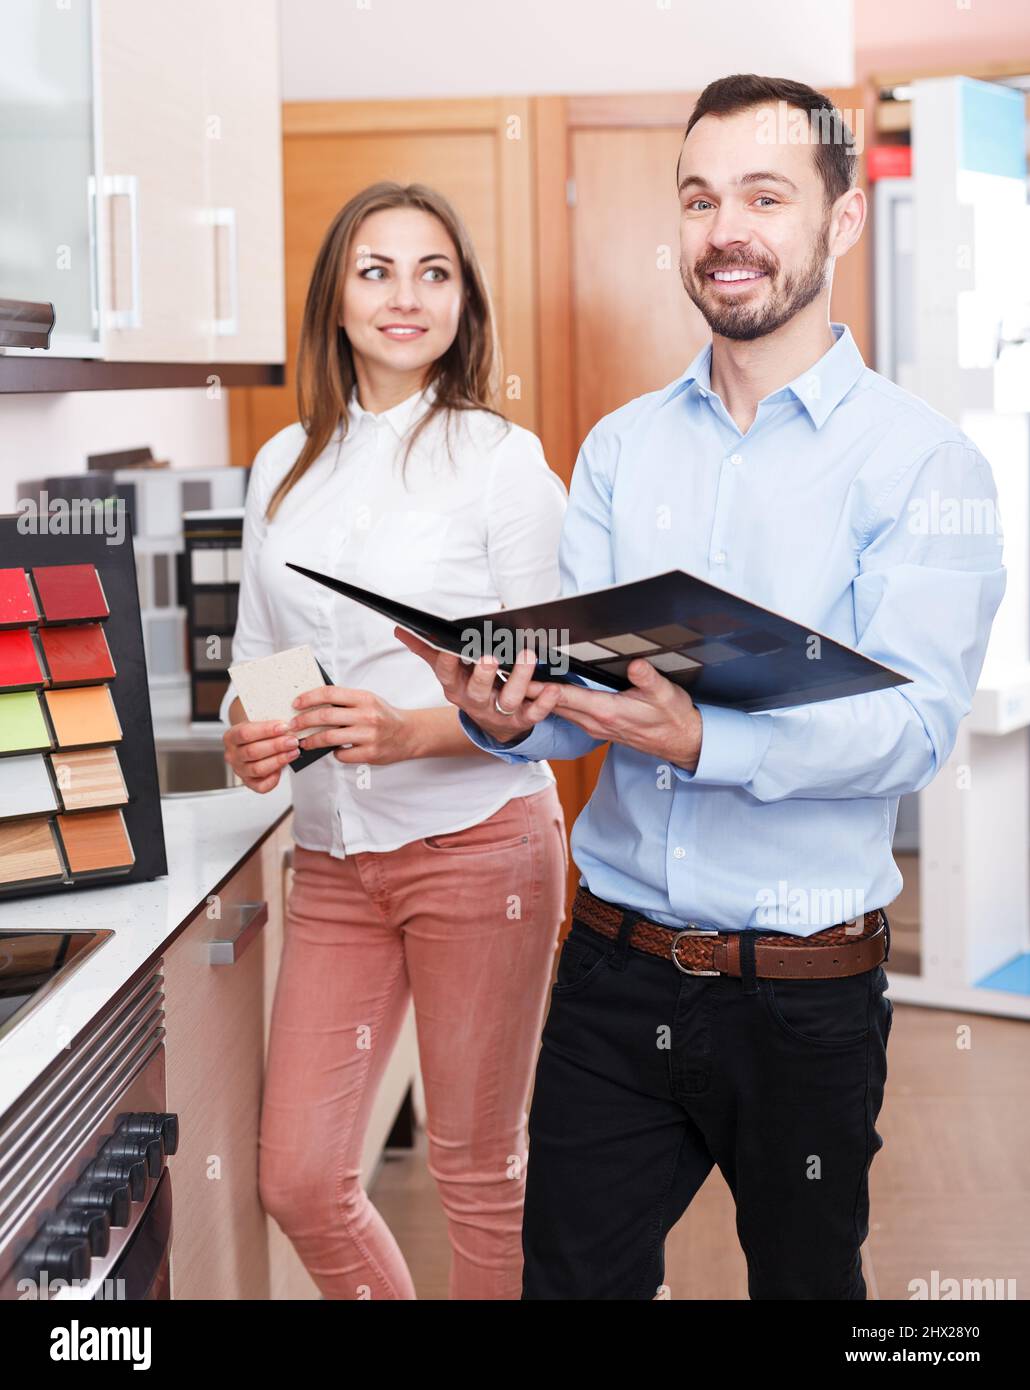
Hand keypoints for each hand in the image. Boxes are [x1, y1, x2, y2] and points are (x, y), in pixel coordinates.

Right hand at [223, 719, 300, 792]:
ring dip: (279, 760)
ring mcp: (240, 770)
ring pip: (258, 769)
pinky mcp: (249, 783)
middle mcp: (233, 755)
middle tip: (292, 741)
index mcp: (231, 737)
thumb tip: (289, 727)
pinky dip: (273, 779)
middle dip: (276, 746)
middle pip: (253, 752)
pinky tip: (281, 769)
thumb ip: (270, 726)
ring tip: (293, 752)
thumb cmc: (256, 734)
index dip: (266, 730)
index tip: (284, 727)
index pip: (246, 733)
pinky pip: (261, 786)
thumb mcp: (258, 723)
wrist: (252, 743)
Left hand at [288, 684, 416, 764]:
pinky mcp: (370, 753)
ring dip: (312, 741)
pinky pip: (342, 755)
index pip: (329, 693)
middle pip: (325, 717)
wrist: (410, 734)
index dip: (309, 698)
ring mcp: (369, 736)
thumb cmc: (384, 716)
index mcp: (364, 698)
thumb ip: (345, 701)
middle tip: (293, 725)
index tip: (296, 704)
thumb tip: (313, 704)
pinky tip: (334, 750)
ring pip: (329, 738)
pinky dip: (334, 753)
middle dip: (303, 721)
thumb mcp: (368, 700)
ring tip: (304, 742)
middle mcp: (366, 715)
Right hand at [393, 627, 562, 741]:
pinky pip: (533, 714)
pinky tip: (554, 688)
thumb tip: (401, 630)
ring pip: (508, 699)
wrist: (492, 725)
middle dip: (482, 673)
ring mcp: (498, 712)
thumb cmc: (471, 688)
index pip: (447, 673)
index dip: (448, 661)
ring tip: (528, 656)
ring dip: (520, 678)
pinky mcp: (520, 721)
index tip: (452, 646)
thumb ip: (427, 649)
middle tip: (489, 655)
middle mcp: (475, 701)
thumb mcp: (448, 671)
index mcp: (455, 687)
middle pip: (476, 689)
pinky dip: (545, 702)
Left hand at [522, 657, 703, 769]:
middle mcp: (594, 721)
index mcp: (606, 711)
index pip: (565, 697)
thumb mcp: (666, 695)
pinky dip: (551, 702)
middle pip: (552, 704)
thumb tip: (636, 666)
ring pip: (557, 710)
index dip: (540, 686)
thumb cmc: (672, 717)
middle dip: (528, 690)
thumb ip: (648, 680)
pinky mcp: (597, 726)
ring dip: (537, 697)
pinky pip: (567, 714)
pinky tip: (542, 692)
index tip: (519, 675)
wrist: (680, 742)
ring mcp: (593, 726)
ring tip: (515, 678)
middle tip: (504, 671)